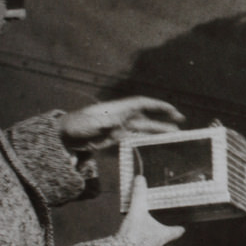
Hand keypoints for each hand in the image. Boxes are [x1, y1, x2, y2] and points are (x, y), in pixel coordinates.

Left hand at [59, 97, 184, 148]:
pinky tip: (157, 141)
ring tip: (175, 134)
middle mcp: (122, 115)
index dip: (157, 105)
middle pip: (147, 115)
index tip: (171, 110)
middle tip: (180, 120)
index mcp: (117, 109)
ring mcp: (120, 126)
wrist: (65, 136)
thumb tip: (114, 123)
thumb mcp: (88, 124)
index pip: (142, 104)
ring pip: (144, 127)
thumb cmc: (76, 126)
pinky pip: (136, 136)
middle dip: (163, 116)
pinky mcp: (116, 137)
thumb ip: (102, 124)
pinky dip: (147, 138)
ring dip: (159, 129)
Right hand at [118, 176, 183, 245]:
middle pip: (165, 238)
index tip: (182, 227)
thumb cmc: (134, 235)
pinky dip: (139, 241)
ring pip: (153, 243)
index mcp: (163, 235)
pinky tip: (132, 236)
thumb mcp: (137, 210)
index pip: (176, 232)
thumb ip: (139, 194)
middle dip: (164, 232)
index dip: (179, 229)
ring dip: (151, 237)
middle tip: (163, 226)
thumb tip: (140, 179)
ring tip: (146, 229)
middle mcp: (158, 245)